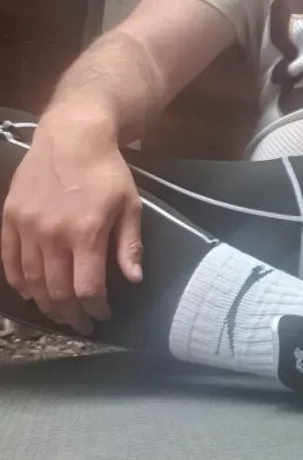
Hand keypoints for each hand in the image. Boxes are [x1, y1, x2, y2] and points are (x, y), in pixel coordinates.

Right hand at [1, 118, 142, 332]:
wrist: (72, 135)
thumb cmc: (107, 171)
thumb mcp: (130, 205)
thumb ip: (129, 245)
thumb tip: (133, 279)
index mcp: (86, 233)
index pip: (87, 287)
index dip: (95, 308)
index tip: (102, 314)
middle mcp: (52, 234)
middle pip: (56, 290)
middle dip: (70, 314)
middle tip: (80, 324)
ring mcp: (27, 227)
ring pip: (31, 280)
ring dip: (45, 303)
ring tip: (58, 313)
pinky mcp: (10, 218)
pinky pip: (9, 260)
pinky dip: (18, 282)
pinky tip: (29, 293)